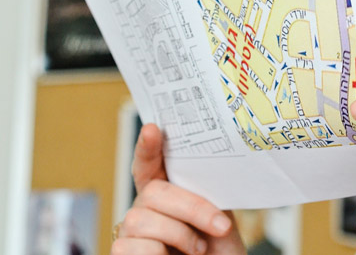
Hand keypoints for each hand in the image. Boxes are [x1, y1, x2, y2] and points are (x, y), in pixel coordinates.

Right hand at [111, 123, 246, 253]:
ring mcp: (129, 229)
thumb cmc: (216, 246)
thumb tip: (207, 166)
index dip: (148, 146)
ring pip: (142, 220)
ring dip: (180, 236)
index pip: (150, 163)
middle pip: (154, 192)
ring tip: (197, 249)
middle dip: (192, 208)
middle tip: (220, 226)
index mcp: (167, 189)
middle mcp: (144, 206)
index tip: (153, 128)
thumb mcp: (218, 213)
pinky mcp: (121, 251)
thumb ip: (205, 190)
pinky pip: (132, 247)